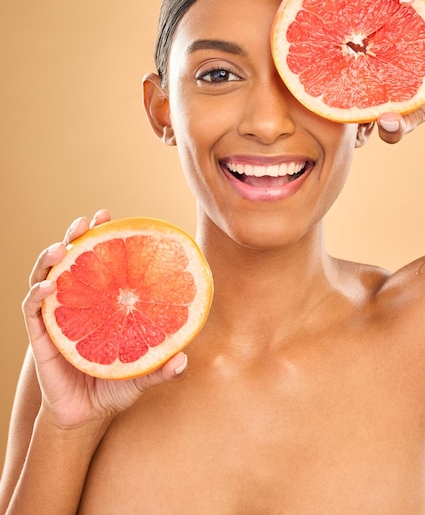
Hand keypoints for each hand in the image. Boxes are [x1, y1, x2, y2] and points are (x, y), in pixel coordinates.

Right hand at [23, 210, 187, 429]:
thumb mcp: (142, 371)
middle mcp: (77, 303)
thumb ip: (161, 366)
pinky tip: (49, 287)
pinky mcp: (41, 336)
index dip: (101, 236)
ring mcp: (56, 317)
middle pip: (71, 259)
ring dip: (51, 258)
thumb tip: (184, 359)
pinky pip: (32, 310)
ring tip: (63, 247)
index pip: (98, 261)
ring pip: (46, 276)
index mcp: (100, 302)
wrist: (86, 415)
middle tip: (86, 221)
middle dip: (76, 235)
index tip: (109, 216)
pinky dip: (37, 295)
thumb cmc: (116, 383)